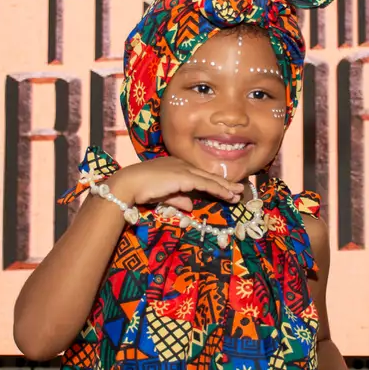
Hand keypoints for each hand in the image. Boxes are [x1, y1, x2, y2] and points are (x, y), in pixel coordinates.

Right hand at [109, 158, 245, 212]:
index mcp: (176, 166)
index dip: (214, 182)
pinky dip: (219, 190)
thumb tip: (190, 205)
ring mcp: (184, 169)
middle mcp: (182, 164)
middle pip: (208, 175)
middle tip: (239, 189)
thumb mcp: (163, 195)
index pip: (199, 175)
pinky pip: (206, 184)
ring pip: (210, 179)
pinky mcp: (184, 177)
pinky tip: (228, 195)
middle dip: (224, 183)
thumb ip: (178, 199)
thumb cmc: (141, 189)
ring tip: (238, 193)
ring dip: (226, 187)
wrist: (129, 183)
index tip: (226, 188)